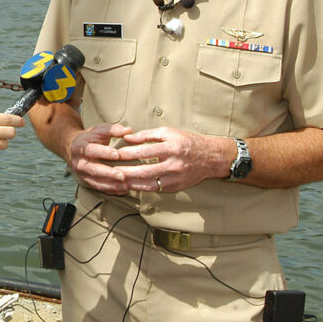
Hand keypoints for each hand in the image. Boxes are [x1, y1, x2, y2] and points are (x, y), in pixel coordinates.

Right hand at [67, 122, 131, 193]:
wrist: (75, 148)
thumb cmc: (91, 138)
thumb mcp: (100, 130)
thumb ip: (113, 129)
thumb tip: (128, 130)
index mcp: (81, 147)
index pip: (91, 150)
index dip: (104, 152)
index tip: (117, 155)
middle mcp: (79, 162)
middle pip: (93, 169)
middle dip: (108, 173)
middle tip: (122, 176)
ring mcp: (82, 174)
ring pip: (96, 182)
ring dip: (111, 185)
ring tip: (126, 186)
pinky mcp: (87, 182)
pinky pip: (99, 188)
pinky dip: (112, 190)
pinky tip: (124, 190)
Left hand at [112, 127, 226, 192]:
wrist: (210, 157)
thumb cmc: (187, 142)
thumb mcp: (168, 132)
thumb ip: (147, 135)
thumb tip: (128, 137)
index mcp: (171, 148)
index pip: (145, 151)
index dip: (129, 153)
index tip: (115, 154)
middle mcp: (174, 164)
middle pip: (145, 170)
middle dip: (126, 171)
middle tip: (112, 171)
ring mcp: (176, 178)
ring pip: (149, 183)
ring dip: (132, 183)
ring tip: (117, 180)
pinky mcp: (176, 187)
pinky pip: (156, 189)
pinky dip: (142, 188)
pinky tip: (132, 185)